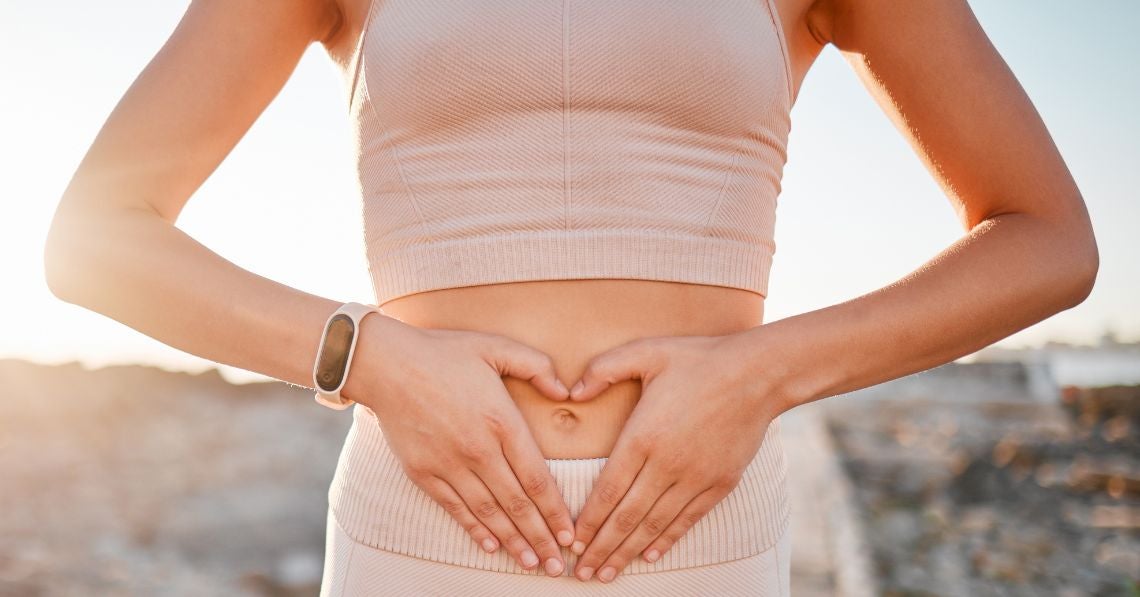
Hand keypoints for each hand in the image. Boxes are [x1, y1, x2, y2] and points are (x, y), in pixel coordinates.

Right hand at [350, 316, 575, 575]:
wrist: (386, 365)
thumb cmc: (444, 353)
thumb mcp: (496, 347)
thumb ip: (536, 366)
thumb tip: (566, 390)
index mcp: (501, 421)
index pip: (537, 478)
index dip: (556, 511)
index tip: (570, 535)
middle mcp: (479, 449)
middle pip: (517, 504)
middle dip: (541, 538)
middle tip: (558, 565)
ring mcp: (450, 464)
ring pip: (489, 513)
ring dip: (513, 542)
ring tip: (532, 563)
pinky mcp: (424, 472)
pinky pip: (456, 508)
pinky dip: (475, 529)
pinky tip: (491, 546)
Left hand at [564, 333, 780, 582]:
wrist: (758, 373)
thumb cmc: (698, 359)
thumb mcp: (645, 352)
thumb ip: (604, 369)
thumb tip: (571, 392)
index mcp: (643, 436)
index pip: (608, 490)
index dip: (588, 520)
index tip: (572, 542)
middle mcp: (667, 464)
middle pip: (627, 516)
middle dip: (601, 548)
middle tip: (582, 573)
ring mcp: (695, 477)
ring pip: (654, 525)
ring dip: (628, 552)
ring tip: (608, 574)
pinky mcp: (719, 483)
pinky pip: (687, 519)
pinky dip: (666, 540)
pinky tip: (648, 555)